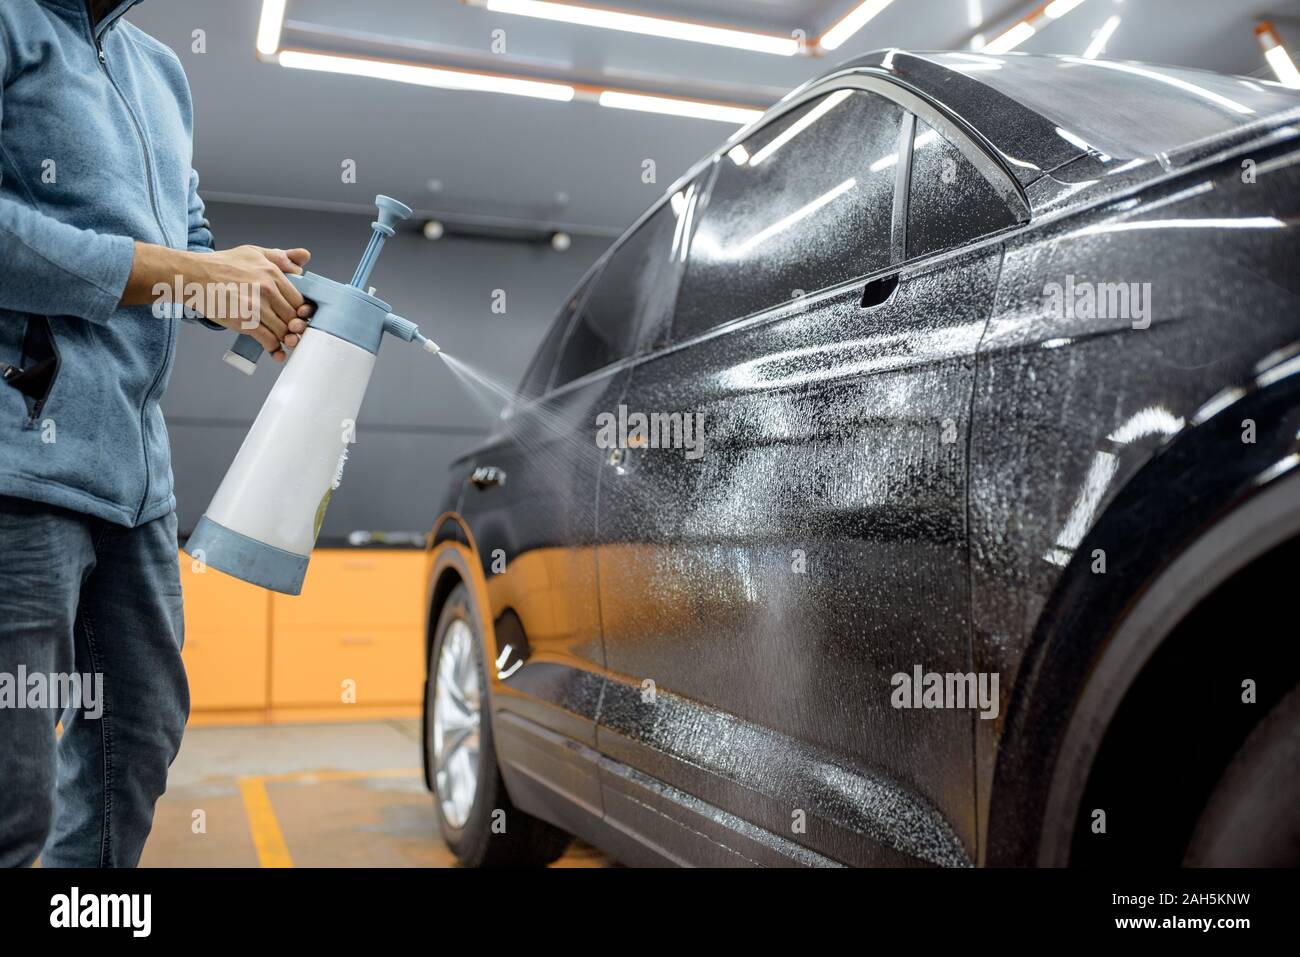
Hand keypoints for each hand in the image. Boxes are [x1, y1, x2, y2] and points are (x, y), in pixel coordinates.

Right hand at [124, 242, 315, 362]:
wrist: (192, 276)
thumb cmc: (221, 265)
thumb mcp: (253, 252)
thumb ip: (280, 257)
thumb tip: (304, 258)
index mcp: (272, 273)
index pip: (299, 299)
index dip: (301, 312)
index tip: (298, 317)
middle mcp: (267, 289)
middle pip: (294, 317)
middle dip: (295, 327)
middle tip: (293, 333)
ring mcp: (256, 307)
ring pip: (283, 330)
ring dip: (286, 339)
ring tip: (284, 341)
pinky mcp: (244, 322)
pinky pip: (269, 340)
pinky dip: (274, 348)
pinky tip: (275, 351)